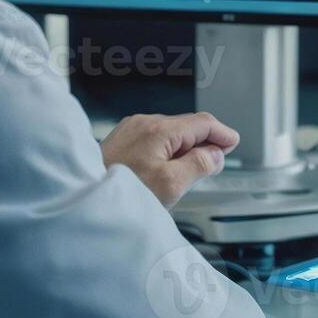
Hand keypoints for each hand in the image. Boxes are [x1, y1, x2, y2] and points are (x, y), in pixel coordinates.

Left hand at [99, 112, 238, 206]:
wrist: (83, 196)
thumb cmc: (122, 192)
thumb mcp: (171, 185)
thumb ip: (198, 166)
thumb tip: (215, 154)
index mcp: (158, 129)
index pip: (202, 122)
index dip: (221, 133)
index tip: (233, 142)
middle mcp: (143, 123)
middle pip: (186, 126)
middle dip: (205, 141)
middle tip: (218, 161)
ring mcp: (130, 130)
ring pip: (169, 132)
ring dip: (185, 146)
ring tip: (193, 170)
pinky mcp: (121, 140)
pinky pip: (153, 138)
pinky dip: (168, 149)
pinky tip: (168, 168)